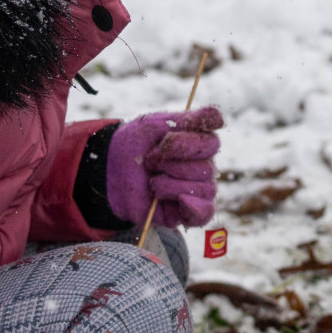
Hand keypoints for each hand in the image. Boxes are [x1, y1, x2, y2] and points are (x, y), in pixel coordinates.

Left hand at [106, 106, 224, 227]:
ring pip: (203, 188)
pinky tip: (181, 201)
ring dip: (170, 184)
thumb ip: (189, 120)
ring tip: (152, 181)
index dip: (184, 143)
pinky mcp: (186, 212)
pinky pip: (204, 213)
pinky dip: (194, 208)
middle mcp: (204, 166)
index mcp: (200, 144)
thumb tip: (221, 119)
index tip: (162, 140)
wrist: (110, 171)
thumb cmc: (135, 145)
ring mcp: (197, 190)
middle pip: (206, 167)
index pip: (211, 143)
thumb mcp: (156, 125)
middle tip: (150, 161)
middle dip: (171, 163)